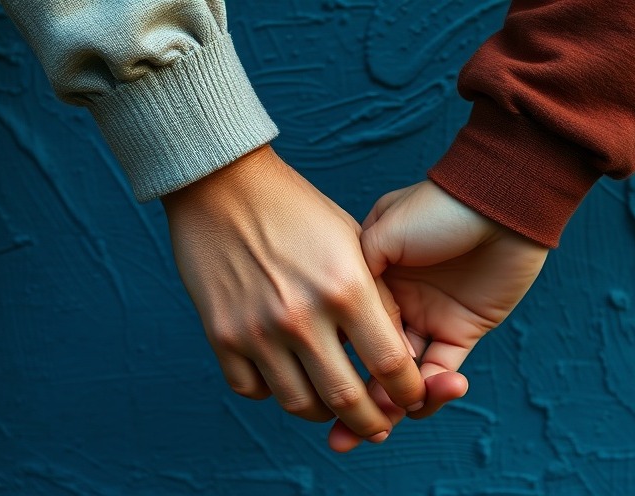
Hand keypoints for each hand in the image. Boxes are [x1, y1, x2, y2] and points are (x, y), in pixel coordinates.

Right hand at [162, 146, 424, 441]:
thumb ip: (377, 299)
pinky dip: (272, 392)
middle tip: (377, 427)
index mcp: (347, 287)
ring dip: (322, 412)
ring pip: (298, 403)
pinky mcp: (221, 335)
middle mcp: (303, 316)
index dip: (410, 392)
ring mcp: (258, 329)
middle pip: (346, 398)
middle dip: (370, 422)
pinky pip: (251, 390)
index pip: (393, 364)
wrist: (223, 183)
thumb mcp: (352, 243)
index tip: (413, 398)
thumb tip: (396, 354)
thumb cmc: (297, 209)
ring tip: (332, 403)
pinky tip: (285, 376)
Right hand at [328, 180, 548, 450]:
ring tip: (382, 425)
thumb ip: (355, 273)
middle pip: (371, 367)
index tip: (325, 398)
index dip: (338, 370)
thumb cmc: (434, 208)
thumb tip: (342, 328)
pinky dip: (434, 390)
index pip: (348, 338)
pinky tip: (428, 394)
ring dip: (394, 405)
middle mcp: (395, 308)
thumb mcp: (379, 232)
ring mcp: (428, 322)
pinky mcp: (461, 331)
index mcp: (369, 284)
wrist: (496, 197)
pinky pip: (442, 372)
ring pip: (405, 379)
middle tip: (341, 437)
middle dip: (356, 405)